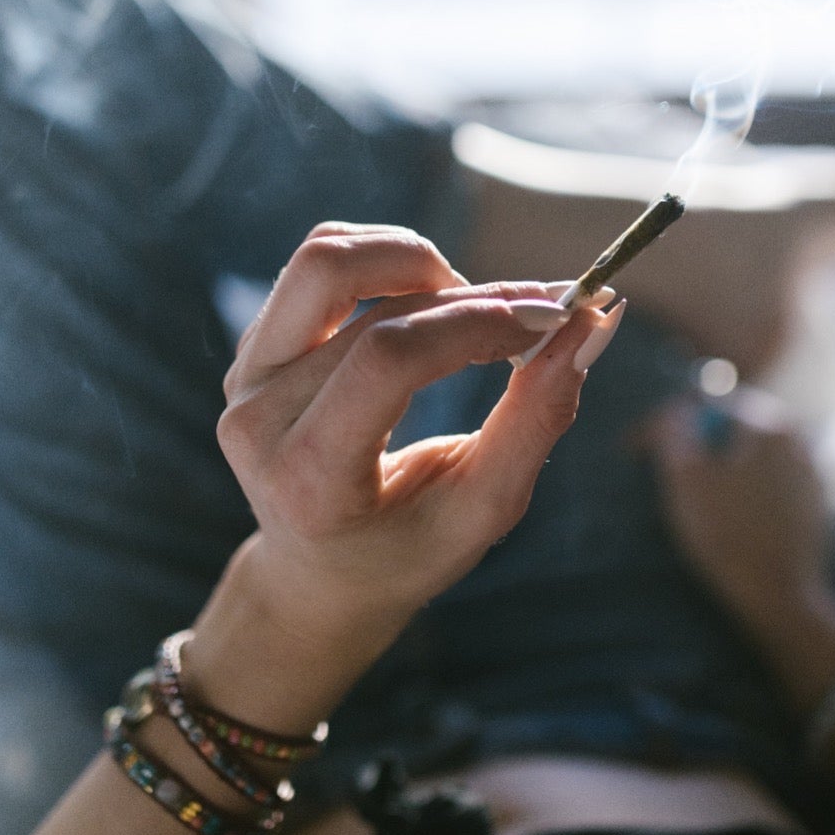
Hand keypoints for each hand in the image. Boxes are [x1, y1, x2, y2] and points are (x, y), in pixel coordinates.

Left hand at [213, 222, 614, 664]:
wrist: (319, 574)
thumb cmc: (410, 550)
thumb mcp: (483, 508)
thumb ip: (535, 418)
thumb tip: (591, 326)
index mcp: (309, 479)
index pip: (388, 360)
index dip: (475, 322)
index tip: (553, 318)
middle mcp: (257, 421)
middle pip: (368, 308)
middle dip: (468, 294)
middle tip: (533, 311)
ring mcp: (242, 379)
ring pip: (328, 262)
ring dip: (414, 260)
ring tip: (468, 305)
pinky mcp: (250, 349)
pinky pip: (317, 267)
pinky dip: (385, 263)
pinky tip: (428, 302)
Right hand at [649, 391, 832, 642]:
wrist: (780, 596)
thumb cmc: (727, 536)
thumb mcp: (686, 479)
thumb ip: (674, 431)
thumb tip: (673, 411)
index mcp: (768, 424)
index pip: (702, 410)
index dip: (661, 430)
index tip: (632, 455)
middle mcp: (796, 439)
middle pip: (724, 431)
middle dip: (689, 448)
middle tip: (657, 477)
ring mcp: (807, 472)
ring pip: (743, 458)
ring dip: (713, 470)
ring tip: (688, 502)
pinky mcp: (808, 504)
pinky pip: (762, 483)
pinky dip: (737, 491)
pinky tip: (722, 518)